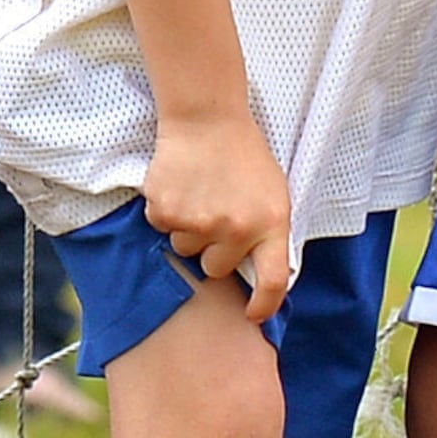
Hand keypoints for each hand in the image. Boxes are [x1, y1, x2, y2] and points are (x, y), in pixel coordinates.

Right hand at [138, 109, 297, 323]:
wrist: (209, 122)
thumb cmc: (245, 158)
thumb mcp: (274, 196)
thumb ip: (268, 233)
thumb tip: (258, 275)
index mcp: (272, 224)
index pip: (273, 281)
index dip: (264, 305)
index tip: (253, 315)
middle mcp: (237, 230)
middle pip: (215, 268)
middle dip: (213, 250)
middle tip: (217, 215)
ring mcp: (199, 223)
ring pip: (185, 249)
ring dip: (189, 229)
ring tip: (201, 194)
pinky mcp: (166, 212)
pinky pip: (162, 228)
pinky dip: (167, 212)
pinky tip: (182, 187)